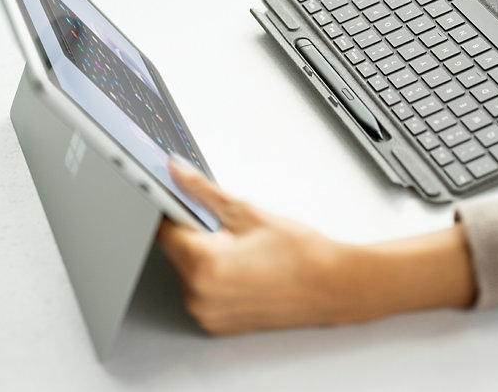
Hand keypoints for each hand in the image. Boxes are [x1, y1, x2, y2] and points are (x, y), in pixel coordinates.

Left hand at [157, 159, 352, 334]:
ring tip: (241, 248)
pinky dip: (214, 275)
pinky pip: (202, 290)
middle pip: (176, 250)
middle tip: (225, 224)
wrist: (333, 286)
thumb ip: (203, 191)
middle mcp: (199, 297)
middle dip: (194, 231)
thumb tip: (176, 172)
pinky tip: (242, 266)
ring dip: (203, 254)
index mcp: (204, 266)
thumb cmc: (300, 253)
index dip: (170, 207)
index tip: (173, 194)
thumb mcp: (247, 212)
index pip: (164, 228)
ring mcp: (207, 314)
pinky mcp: (217, 324)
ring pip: (188, 270)